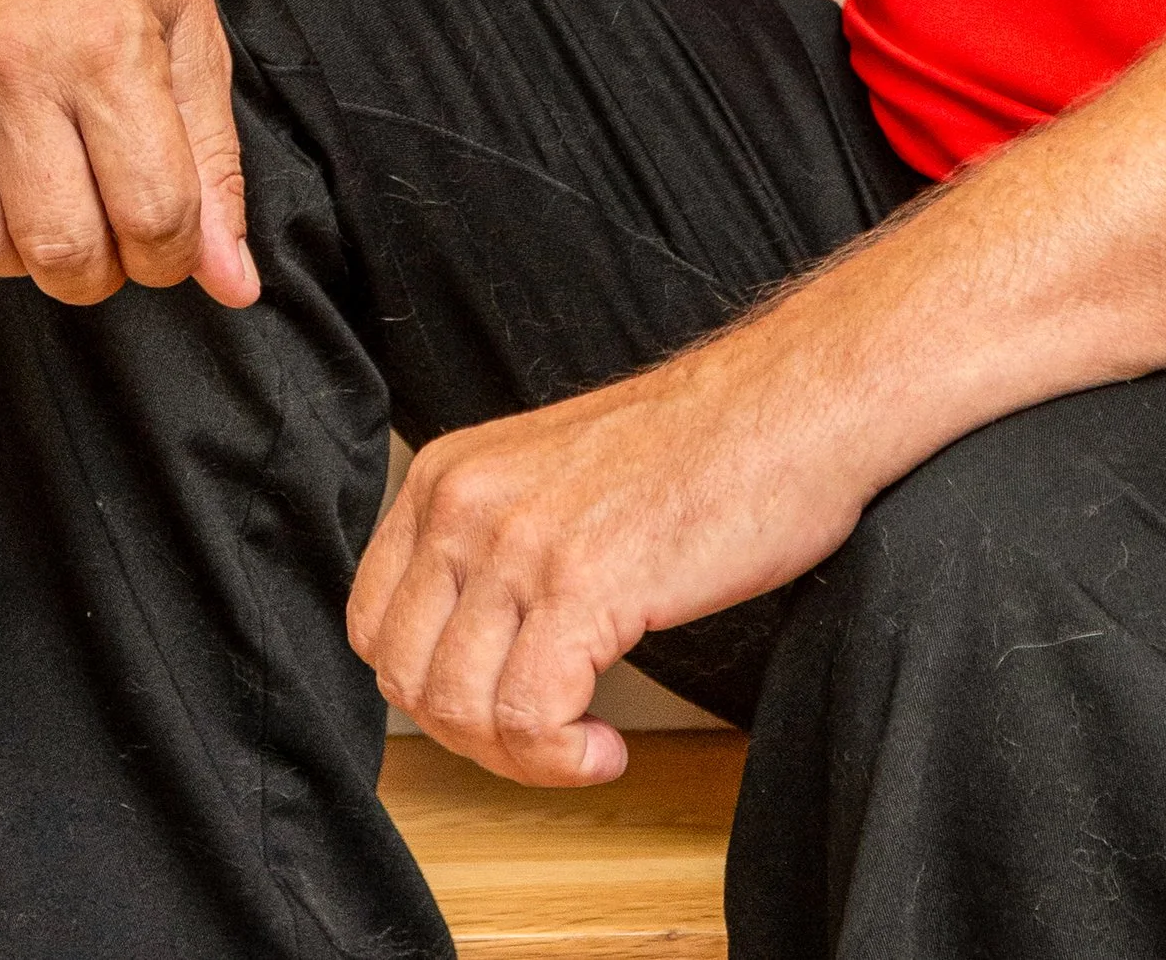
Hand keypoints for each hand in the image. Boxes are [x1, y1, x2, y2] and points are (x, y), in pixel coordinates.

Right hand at [0, 0, 258, 308]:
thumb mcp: (193, 26)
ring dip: (29, 256)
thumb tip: (234, 278)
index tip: (183, 236)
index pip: (152, 214)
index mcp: (107, 49)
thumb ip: (215, 158)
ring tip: (62, 209)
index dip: (181, 252)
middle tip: (125, 232)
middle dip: (109, 270)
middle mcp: (15, 67)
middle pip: (60, 247)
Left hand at [349, 340, 867, 785]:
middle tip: (542, 736)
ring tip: (580, 744)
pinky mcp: (583, 585)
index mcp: (450, 474)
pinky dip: (562, 759)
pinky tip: (604, 747)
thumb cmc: (699, 450)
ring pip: (462, 711)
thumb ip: (489, 546)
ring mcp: (521, 542)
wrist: (793, 406)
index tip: (491, 703)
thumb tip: (457, 656)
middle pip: (407, 679)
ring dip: (522, 758)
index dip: (428, 688)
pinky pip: (529, 722)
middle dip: (471, 735)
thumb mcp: (550, 481)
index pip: (372, 624)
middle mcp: (468, 502)